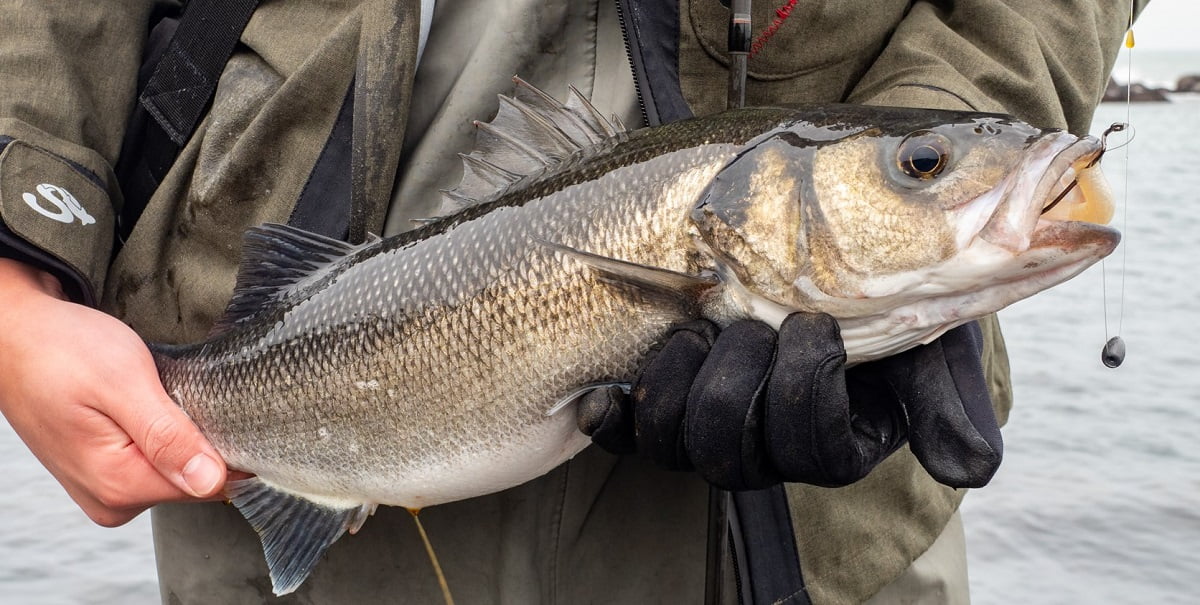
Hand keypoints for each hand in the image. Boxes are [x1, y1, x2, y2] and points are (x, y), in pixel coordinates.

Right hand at [0, 259, 228, 525]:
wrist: (15, 336)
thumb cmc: (62, 350)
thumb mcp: (123, 383)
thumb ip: (167, 437)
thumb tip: (210, 481)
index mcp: (118, 485)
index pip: (207, 485)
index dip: (222, 445)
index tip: (211, 406)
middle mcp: (110, 500)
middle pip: (193, 480)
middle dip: (197, 437)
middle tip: (170, 392)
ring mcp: (105, 490)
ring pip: (176, 469)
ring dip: (178, 433)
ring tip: (149, 396)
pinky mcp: (104, 474)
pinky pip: (154, 462)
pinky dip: (160, 433)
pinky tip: (142, 407)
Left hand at [578, 312, 1001, 489]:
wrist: (822, 246)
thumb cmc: (881, 289)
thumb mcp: (930, 328)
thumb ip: (947, 394)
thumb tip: (971, 469)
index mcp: (840, 436)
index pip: (818, 450)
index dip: (807, 391)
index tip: (814, 323)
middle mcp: (772, 447)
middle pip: (735, 453)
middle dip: (738, 382)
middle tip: (750, 317)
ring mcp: (714, 429)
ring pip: (679, 445)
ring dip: (678, 386)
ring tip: (693, 326)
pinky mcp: (664, 409)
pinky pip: (625, 437)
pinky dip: (612, 419)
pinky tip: (603, 394)